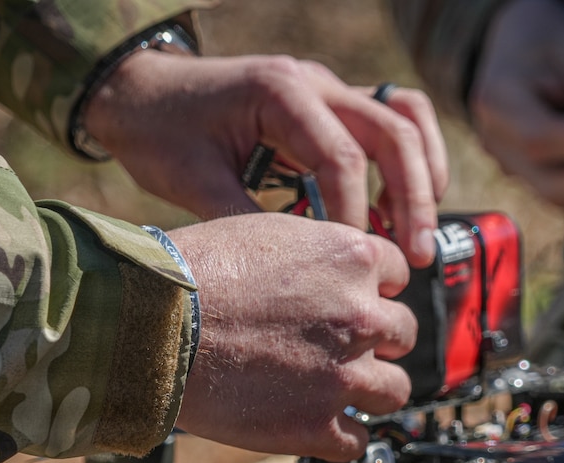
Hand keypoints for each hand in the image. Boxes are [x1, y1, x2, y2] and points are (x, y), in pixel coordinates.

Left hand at [84, 51, 447, 267]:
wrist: (140, 90)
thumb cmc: (159, 130)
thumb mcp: (191, 181)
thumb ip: (242, 221)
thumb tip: (288, 279)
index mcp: (280, 92)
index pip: (343, 157)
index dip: (353, 217)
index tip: (348, 263)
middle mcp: (313, 83)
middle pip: (394, 131)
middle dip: (412, 198)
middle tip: (415, 256)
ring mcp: (326, 90)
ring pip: (406, 118)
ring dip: (423, 174)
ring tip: (419, 234)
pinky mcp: (328, 107)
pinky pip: (391, 122)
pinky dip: (406, 163)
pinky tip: (391, 213)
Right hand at [169, 213, 417, 461]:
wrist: (154, 325)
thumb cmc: (193, 274)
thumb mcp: (267, 233)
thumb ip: (314, 252)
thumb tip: (327, 271)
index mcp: (351, 259)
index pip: (398, 274)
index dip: (375, 290)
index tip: (359, 301)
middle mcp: (360, 315)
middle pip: (402, 333)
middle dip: (377, 340)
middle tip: (346, 347)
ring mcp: (343, 375)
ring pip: (394, 391)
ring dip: (371, 390)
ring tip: (339, 390)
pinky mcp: (317, 425)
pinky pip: (357, 442)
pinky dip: (342, 436)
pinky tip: (319, 425)